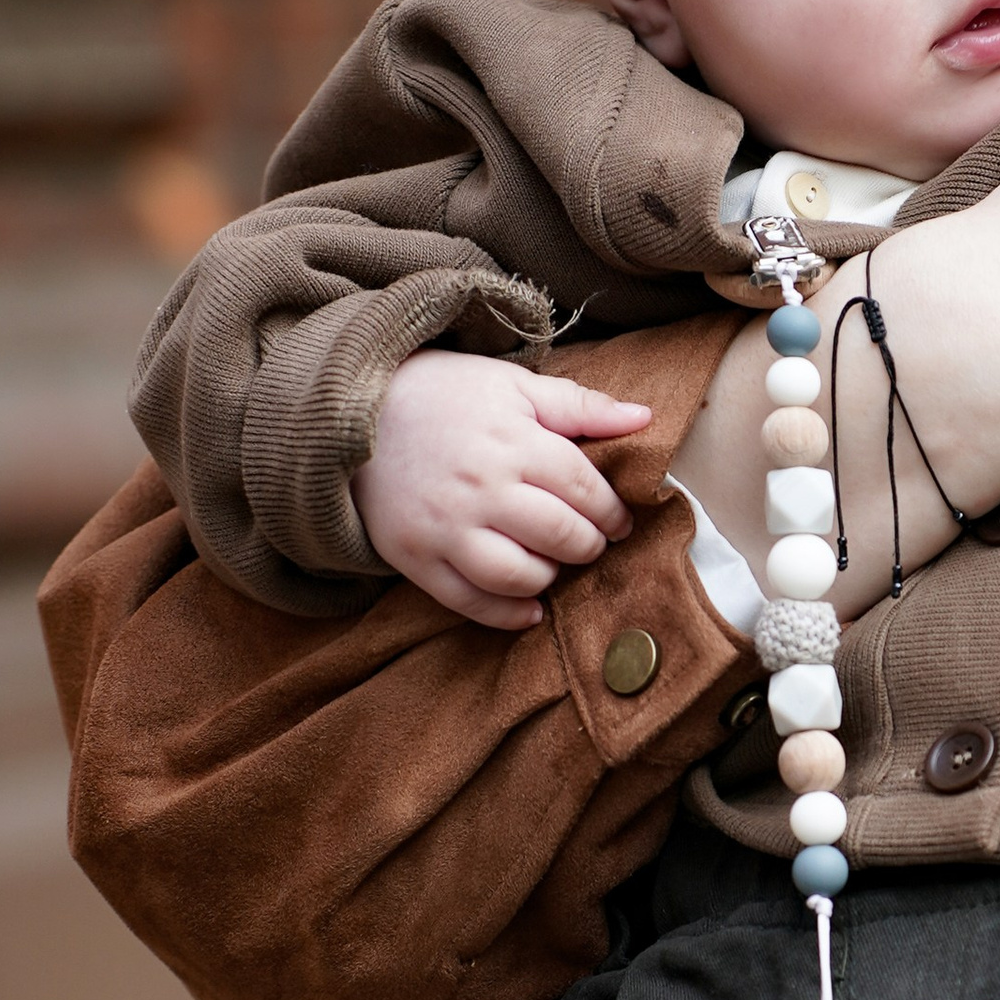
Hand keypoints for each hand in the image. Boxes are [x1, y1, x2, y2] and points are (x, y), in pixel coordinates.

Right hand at [350, 349, 652, 629]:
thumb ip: (580, 405)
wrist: (355, 412)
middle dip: (589, 544)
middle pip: (559, 535)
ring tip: (554, 564)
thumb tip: (644, 419)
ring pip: (518, 576)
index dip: (612, 510)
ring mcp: (445, 528)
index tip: (618, 519)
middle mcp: (480, 489)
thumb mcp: (514, 385)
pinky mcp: (415, 557)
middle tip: (591, 542)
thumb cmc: (444, 395)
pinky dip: (507, 614)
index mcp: (512, 441)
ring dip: (550, 577)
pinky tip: (530, 607)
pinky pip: (469, 602)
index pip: (583, 489)